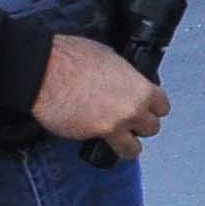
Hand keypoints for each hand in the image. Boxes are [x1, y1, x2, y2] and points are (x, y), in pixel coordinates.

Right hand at [32, 36, 162, 153]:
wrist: (42, 71)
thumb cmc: (71, 58)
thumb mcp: (110, 58)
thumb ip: (125, 76)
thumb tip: (125, 81)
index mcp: (141, 89)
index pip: (162, 106)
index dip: (153, 107)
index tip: (147, 108)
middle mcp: (132, 110)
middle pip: (151, 128)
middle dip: (140, 125)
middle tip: (129, 121)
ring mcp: (113, 126)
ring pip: (133, 148)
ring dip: (127, 143)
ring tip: (118, 138)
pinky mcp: (91, 136)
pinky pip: (106, 147)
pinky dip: (101, 144)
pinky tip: (93, 134)